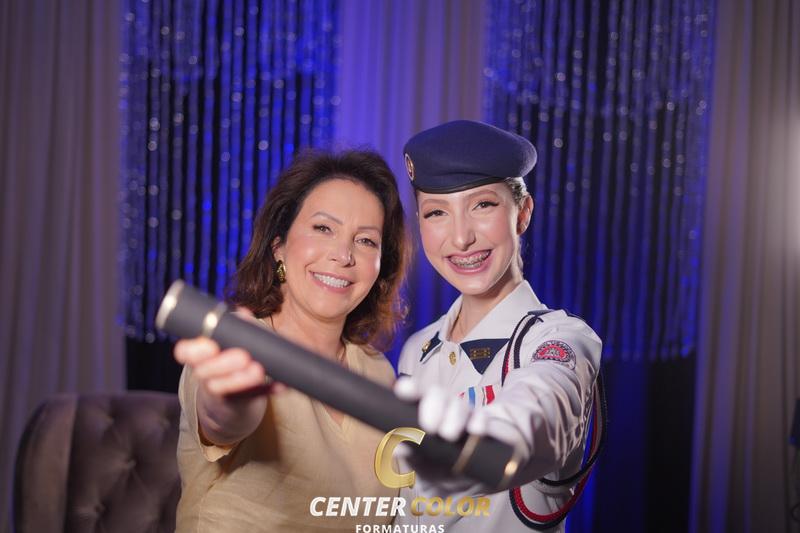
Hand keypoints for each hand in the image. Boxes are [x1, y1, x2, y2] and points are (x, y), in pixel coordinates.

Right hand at [174, 317, 280, 445]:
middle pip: (204, 371)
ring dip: (242, 379)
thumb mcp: (229, 341)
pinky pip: (252, 398)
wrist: (231, 402)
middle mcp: (204, 375)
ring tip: (258, 370)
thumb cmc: (230, 359)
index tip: (211, 346)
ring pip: (224, 388)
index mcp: (199, 355)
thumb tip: (243, 314)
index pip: (184, 352)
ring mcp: (219, 391)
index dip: (194, 350)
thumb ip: (237, 326)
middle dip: (223, 363)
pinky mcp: (238, 404)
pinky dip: (268, 391)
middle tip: (243, 356)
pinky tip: (280, 386)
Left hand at [393, 377, 487, 496]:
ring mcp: (465, 415)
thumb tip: (399, 449)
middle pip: (437, 394)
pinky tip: (475, 430)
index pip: (416, 393)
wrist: (474, 476)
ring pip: (459, 405)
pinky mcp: (485, 424)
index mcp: (425, 413)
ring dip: (453, 416)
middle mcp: (444, 408)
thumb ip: (412, 456)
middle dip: (432, 405)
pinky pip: (482, 417)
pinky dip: (478, 422)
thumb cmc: (442, 464)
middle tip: (429, 426)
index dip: (411, 388)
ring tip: (448, 434)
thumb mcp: (425, 464)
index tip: (403, 390)